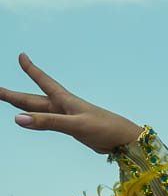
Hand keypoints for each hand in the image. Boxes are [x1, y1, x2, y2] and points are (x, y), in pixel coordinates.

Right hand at [1, 54, 142, 153]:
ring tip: (8, 100)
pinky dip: (37, 119)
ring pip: (38, 110)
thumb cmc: (104, 128)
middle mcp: (63, 106)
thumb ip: (47, 122)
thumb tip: (18, 118)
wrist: (126, 140)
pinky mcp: (73, 129)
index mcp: (65, 100)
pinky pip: (48, 122)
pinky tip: (32, 120)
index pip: (43, 81)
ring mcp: (67, 117)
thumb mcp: (74, 125)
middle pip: (32, 99)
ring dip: (22, 106)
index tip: (22, 55)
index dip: (31, 69)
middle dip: (12, 94)